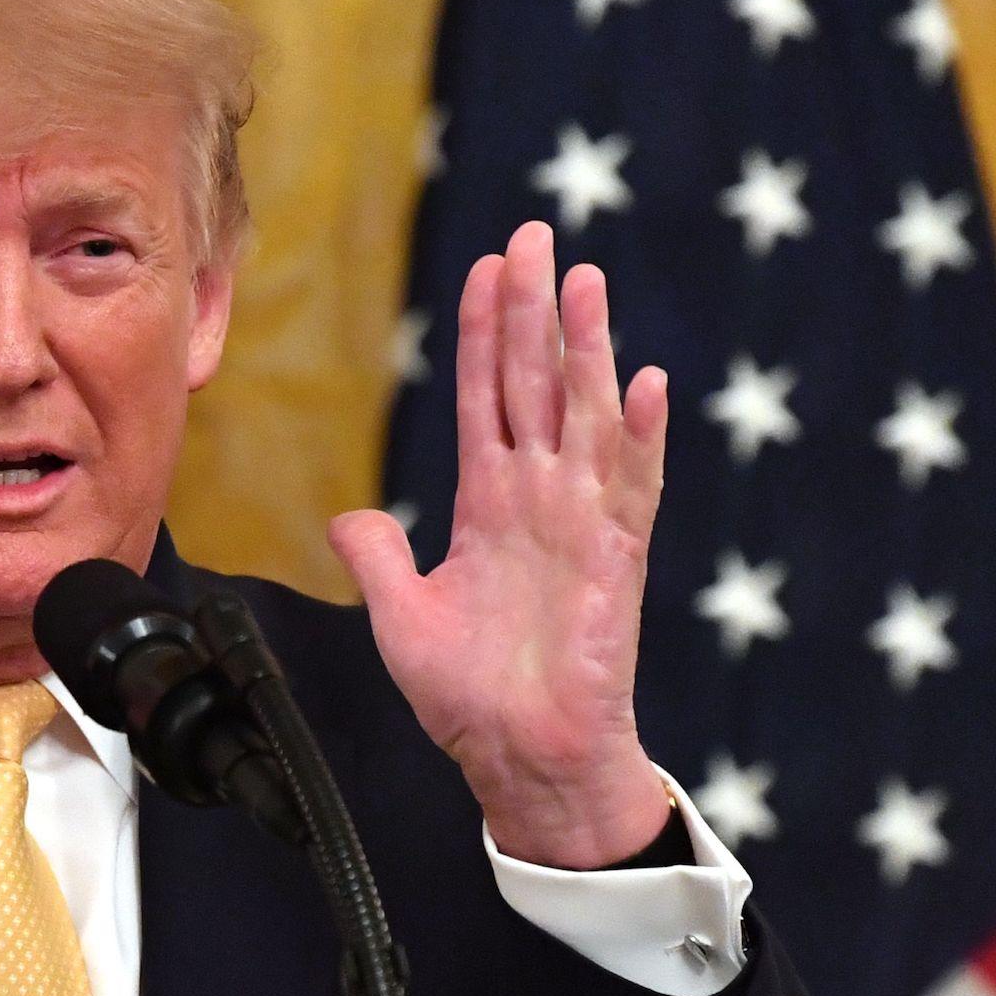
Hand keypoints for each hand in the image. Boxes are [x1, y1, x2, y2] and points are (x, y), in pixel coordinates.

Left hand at [329, 221, 671, 868]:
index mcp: (489, 505)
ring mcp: (581, 523)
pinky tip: (647, 385)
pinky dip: (642, 437)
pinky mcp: (616, 561)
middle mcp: (538, 499)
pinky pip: (633, 488)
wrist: (519, 760)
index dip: (482, 334)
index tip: (485, 270)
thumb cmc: (469, 698)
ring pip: (584, 414)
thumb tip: (348, 515)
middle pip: (533, 383)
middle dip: (530, 310)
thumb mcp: (400, 615)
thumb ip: (376, 556)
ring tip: (583, 279)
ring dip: (585, 348)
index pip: (484, 397)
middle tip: (533, 235)